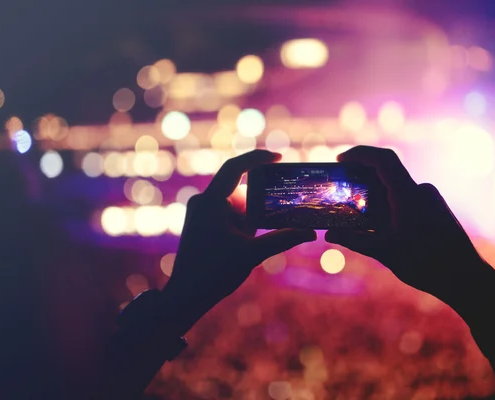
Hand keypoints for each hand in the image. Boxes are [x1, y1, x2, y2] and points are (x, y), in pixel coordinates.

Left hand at [162, 150, 315, 332]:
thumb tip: (310, 233)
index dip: (257, 158)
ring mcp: (199, 213)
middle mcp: (202, 202)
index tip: (278, 158)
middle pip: (238, 188)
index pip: (235, 168)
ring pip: (233, 204)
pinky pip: (225, 213)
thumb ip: (282, 240)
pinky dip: (240, 221)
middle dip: (258, 201)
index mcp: (211, 202)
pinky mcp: (200, 224)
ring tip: (258, 235)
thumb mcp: (252, 254)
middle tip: (281, 207)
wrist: (185, 296)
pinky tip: (249, 238)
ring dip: (249, 216)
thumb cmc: (214, 274)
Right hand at [325, 146, 494, 307]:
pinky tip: (381, 225)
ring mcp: (431, 199)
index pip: (382, 159)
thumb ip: (355, 239)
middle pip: (387, 171)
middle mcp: (421, 191)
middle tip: (342, 188)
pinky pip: (407, 198)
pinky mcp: (436, 209)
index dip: (359, 154)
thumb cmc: (427, 265)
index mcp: (408, 195)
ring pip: (396, 187)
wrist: (467, 278)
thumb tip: (329, 234)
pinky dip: (390, 204)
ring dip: (376, 194)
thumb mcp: (384, 252)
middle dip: (362, 177)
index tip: (340, 160)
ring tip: (359, 214)